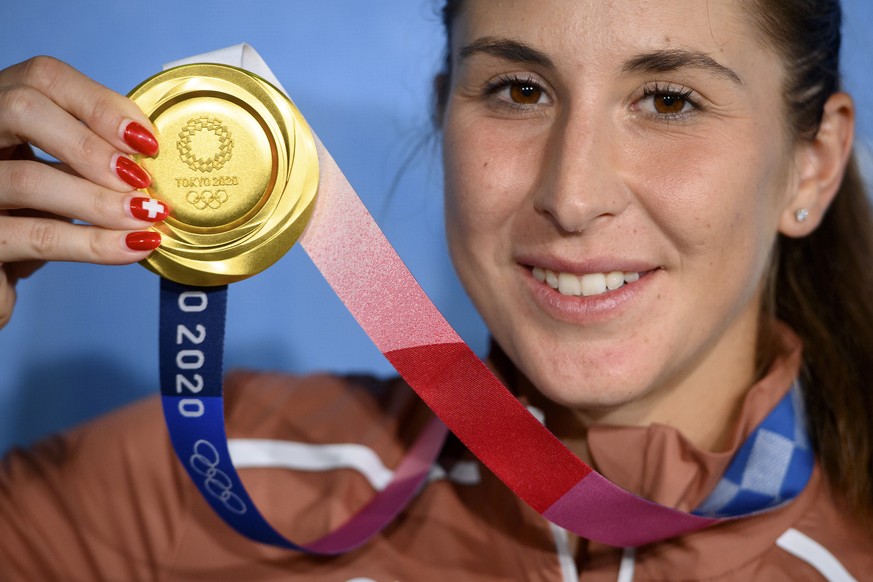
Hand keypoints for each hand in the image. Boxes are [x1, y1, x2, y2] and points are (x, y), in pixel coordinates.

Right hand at [0, 56, 168, 328]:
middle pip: (23, 109)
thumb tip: (151, 154)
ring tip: (147, 217)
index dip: (100, 102)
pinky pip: (38, 237)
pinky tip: (133, 247)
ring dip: (102, 201)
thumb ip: (89, 157)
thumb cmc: (26, 223)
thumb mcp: (58, 178)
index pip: (42, 77)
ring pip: (30, 179)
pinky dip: (94, 243)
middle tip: (142, 178)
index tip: (146, 139)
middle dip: (92, 145)